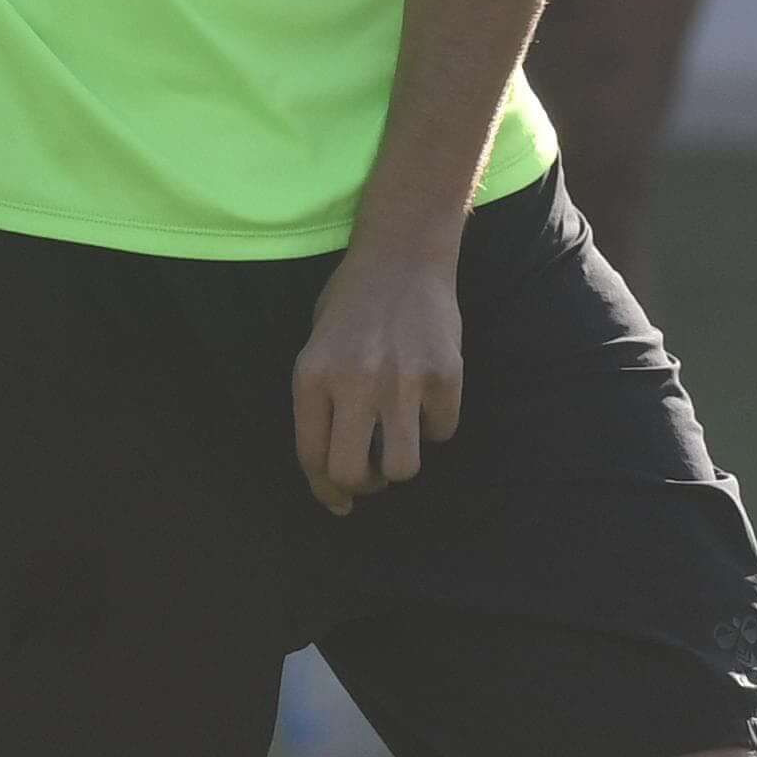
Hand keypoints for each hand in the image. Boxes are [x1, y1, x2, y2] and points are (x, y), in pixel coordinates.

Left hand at [290, 225, 462, 514]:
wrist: (402, 255)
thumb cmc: (353, 303)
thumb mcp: (317, 347)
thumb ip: (321, 403)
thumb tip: (331, 475)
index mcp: (312, 376)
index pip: (312, 458)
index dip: (325, 491)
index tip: (339, 502)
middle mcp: (353, 382)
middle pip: (353, 473)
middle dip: (364, 485)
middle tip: (372, 471)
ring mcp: (401, 380)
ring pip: (402, 467)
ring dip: (400, 462)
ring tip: (400, 436)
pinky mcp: (444, 375)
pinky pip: (442, 432)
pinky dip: (435, 425)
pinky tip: (428, 398)